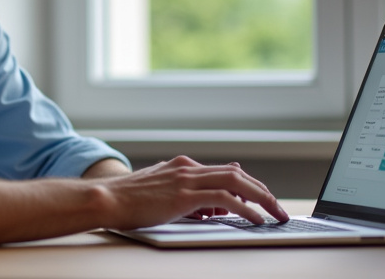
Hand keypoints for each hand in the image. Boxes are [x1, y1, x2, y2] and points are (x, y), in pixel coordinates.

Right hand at [96, 156, 287, 229]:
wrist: (106, 198)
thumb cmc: (128, 201)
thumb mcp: (161, 192)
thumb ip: (185, 195)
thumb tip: (208, 207)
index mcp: (183, 165)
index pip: (224, 172)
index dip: (247, 186)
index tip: (261, 200)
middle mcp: (188, 167)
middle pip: (236, 174)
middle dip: (261, 191)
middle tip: (277, 208)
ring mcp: (187, 179)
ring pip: (236, 183)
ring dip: (261, 198)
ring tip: (275, 214)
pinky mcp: (184, 195)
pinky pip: (225, 199)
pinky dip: (245, 208)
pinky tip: (256, 219)